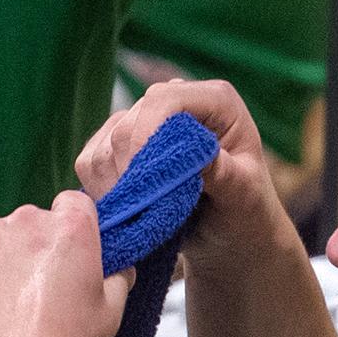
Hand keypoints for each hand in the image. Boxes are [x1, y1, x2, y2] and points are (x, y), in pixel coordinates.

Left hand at [0, 191, 131, 336]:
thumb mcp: (109, 314)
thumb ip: (116, 278)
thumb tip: (119, 267)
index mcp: (71, 228)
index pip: (70, 205)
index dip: (64, 231)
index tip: (57, 257)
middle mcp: (27, 218)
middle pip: (25, 223)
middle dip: (23, 251)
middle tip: (22, 295)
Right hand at [77, 79, 275, 238]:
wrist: (231, 236)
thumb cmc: (248, 211)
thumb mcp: (245, 194)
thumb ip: (223, 172)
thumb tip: (192, 156)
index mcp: (214, 100)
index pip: (164, 100)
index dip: (145, 136)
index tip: (142, 182)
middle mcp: (174, 101)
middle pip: (127, 124)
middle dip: (130, 171)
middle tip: (146, 212)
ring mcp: (144, 121)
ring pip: (103, 144)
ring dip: (115, 186)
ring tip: (141, 215)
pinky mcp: (119, 146)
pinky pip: (90, 161)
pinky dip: (100, 189)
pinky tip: (126, 210)